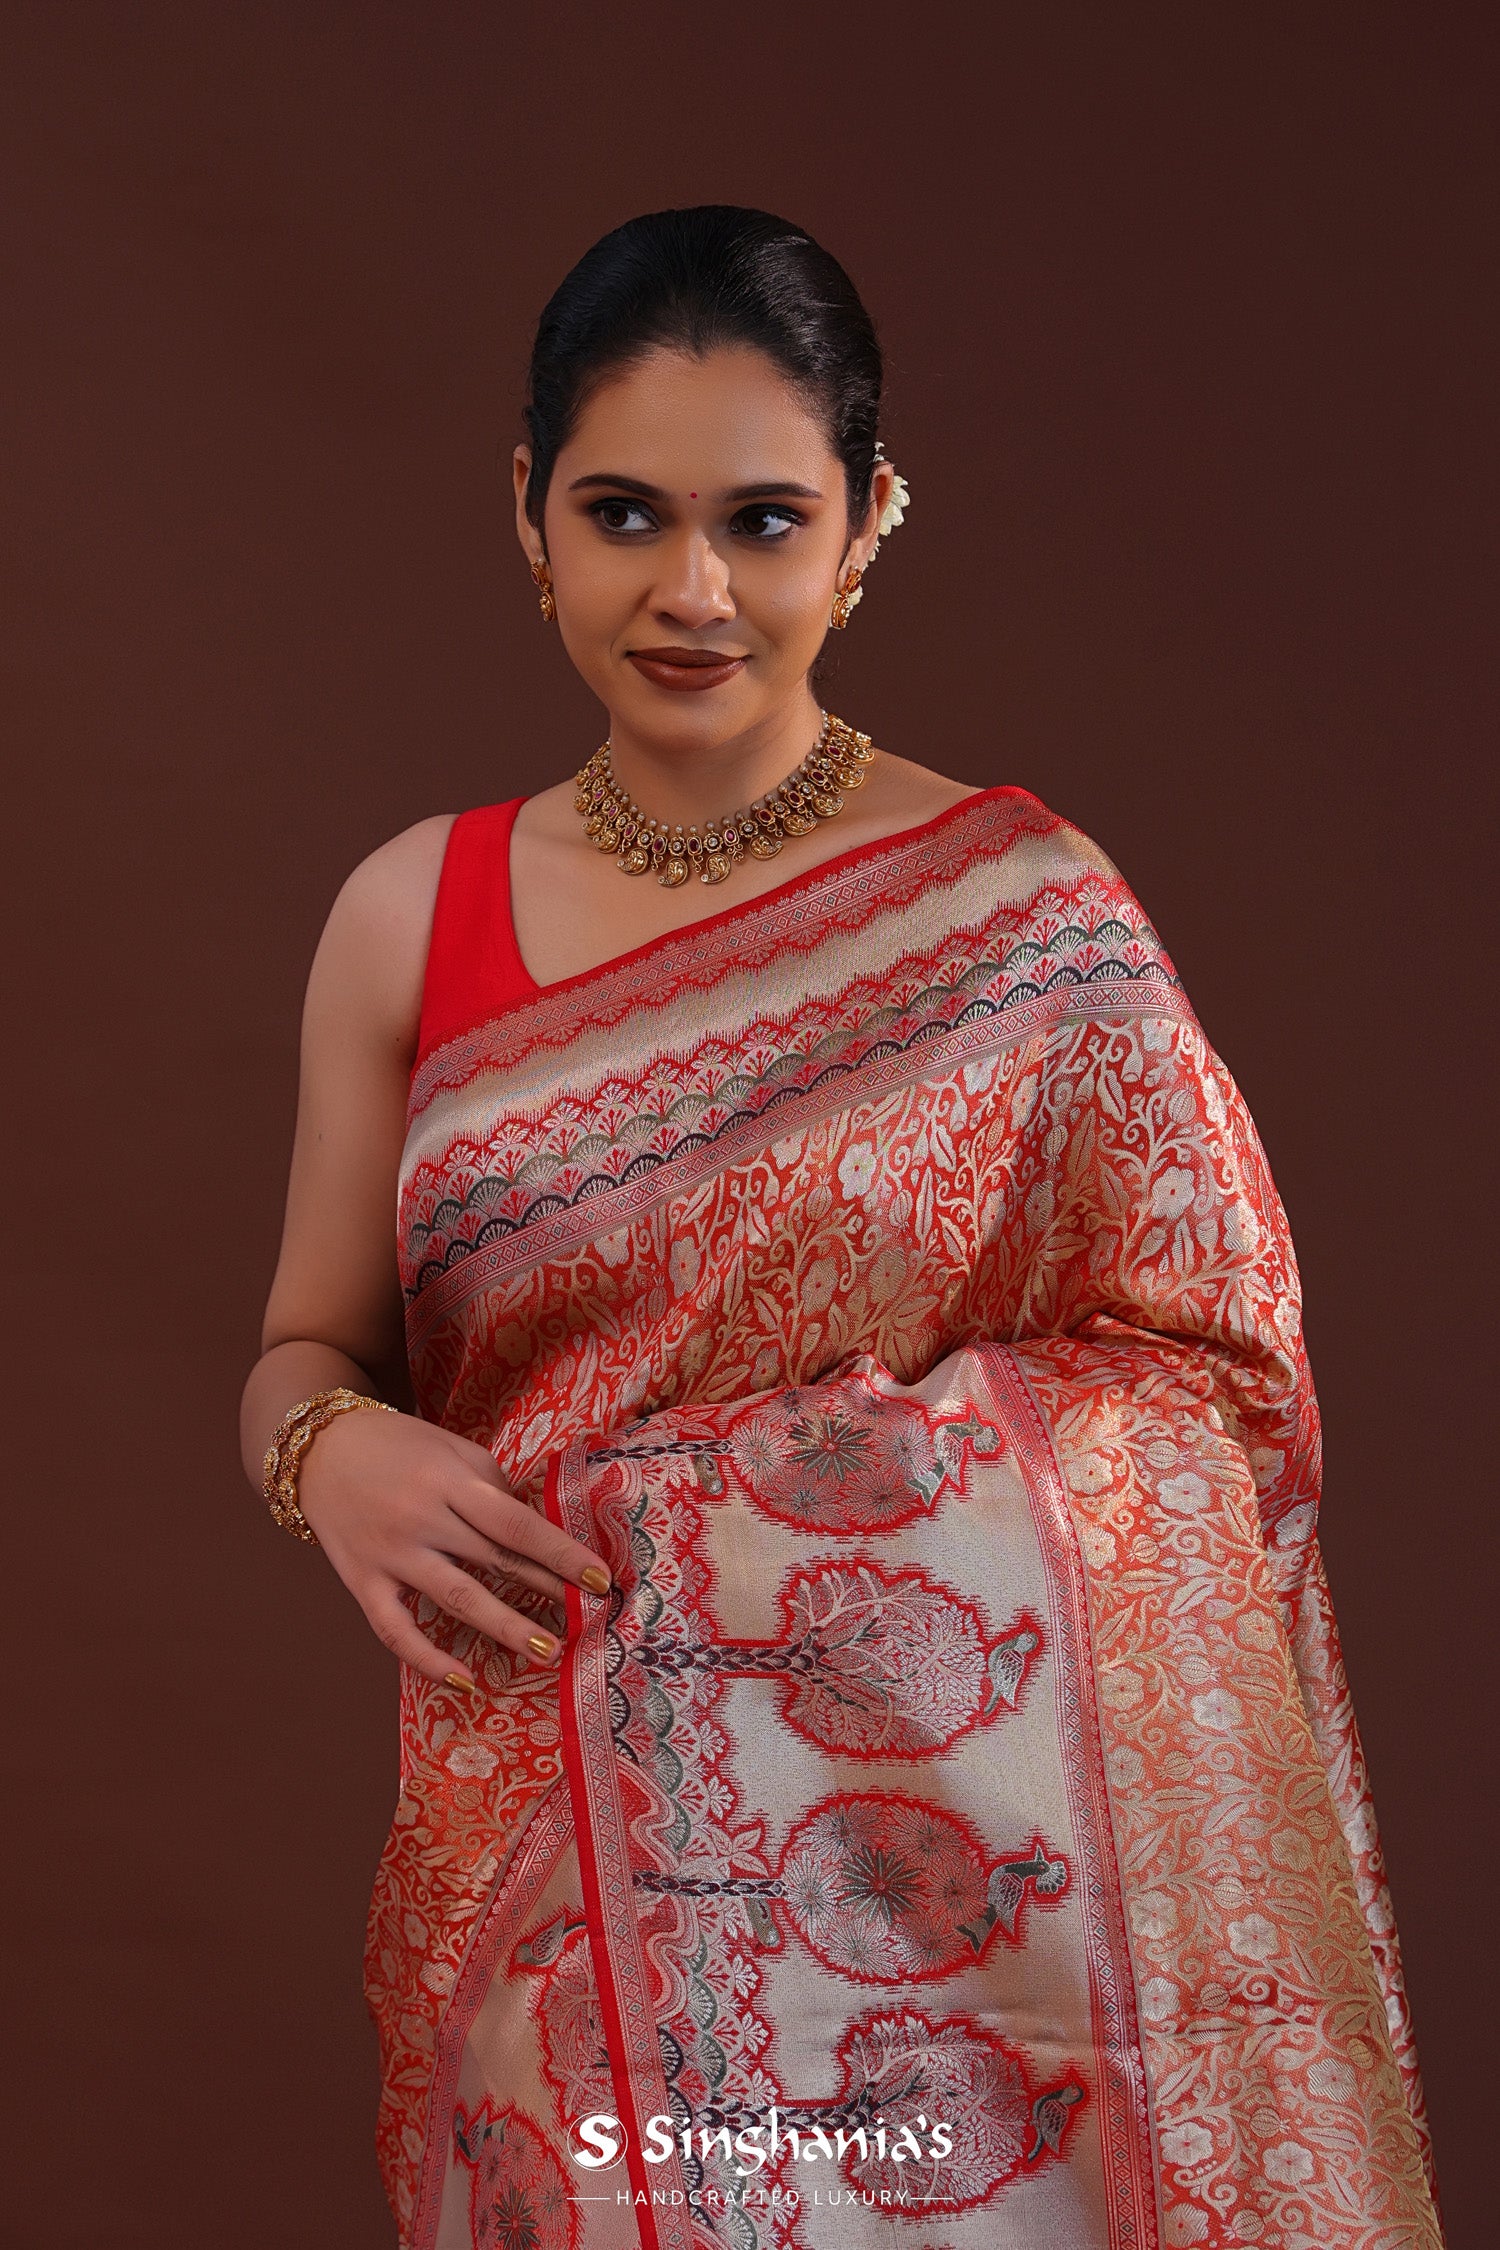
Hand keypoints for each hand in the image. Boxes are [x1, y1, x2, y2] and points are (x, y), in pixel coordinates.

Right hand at [296, 1406, 610, 1685]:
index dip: (559, 1552)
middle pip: (492, 1561)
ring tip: (546, 1652)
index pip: (514, 1522)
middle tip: (588, 1618)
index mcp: (449, 1479)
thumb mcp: (452, 1449)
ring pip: (454, 1598)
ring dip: (504, 1628)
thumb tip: (534, 1535)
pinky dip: (428, 1660)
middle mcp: (421, 1517)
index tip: (598, 1578)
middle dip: (544, 1590)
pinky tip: (464, 1680)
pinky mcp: (362, 1582)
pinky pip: (395, 1630)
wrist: (319, 1449)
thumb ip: (491, 1488)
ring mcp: (390, 1553)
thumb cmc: (400, 1446)